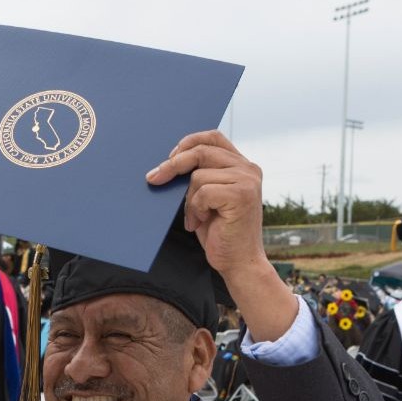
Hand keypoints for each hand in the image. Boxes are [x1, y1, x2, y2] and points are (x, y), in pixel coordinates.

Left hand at [145, 130, 263, 279]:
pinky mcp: (241, 195)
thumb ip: (200, 178)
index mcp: (242, 166)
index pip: (213, 137)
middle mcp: (248, 169)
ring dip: (188, 201)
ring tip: (196, 218)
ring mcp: (247, 180)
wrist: (239, 263)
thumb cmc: (220, 233)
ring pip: (198, 176)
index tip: (169, 157)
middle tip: (153, 179)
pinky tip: (200, 223)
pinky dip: (195, 209)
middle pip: (201, 151)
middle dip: (172, 165)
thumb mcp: (207, 200)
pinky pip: (202, 192)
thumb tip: (167, 164)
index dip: (188, 142)